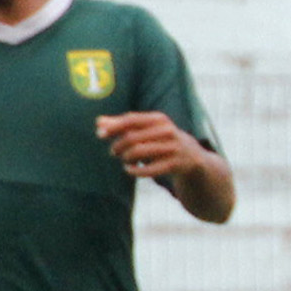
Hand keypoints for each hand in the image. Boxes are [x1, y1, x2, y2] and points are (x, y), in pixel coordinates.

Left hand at [96, 112, 212, 183]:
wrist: (192, 157)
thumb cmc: (161, 141)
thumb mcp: (146, 130)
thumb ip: (122, 125)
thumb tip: (98, 123)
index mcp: (159, 119)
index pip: (131, 120)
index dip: (114, 127)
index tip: (100, 135)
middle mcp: (167, 131)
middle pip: (132, 137)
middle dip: (118, 146)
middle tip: (114, 152)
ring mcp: (172, 148)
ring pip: (138, 152)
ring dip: (125, 158)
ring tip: (124, 160)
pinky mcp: (175, 164)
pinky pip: (148, 169)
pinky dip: (134, 171)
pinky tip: (129, 170)